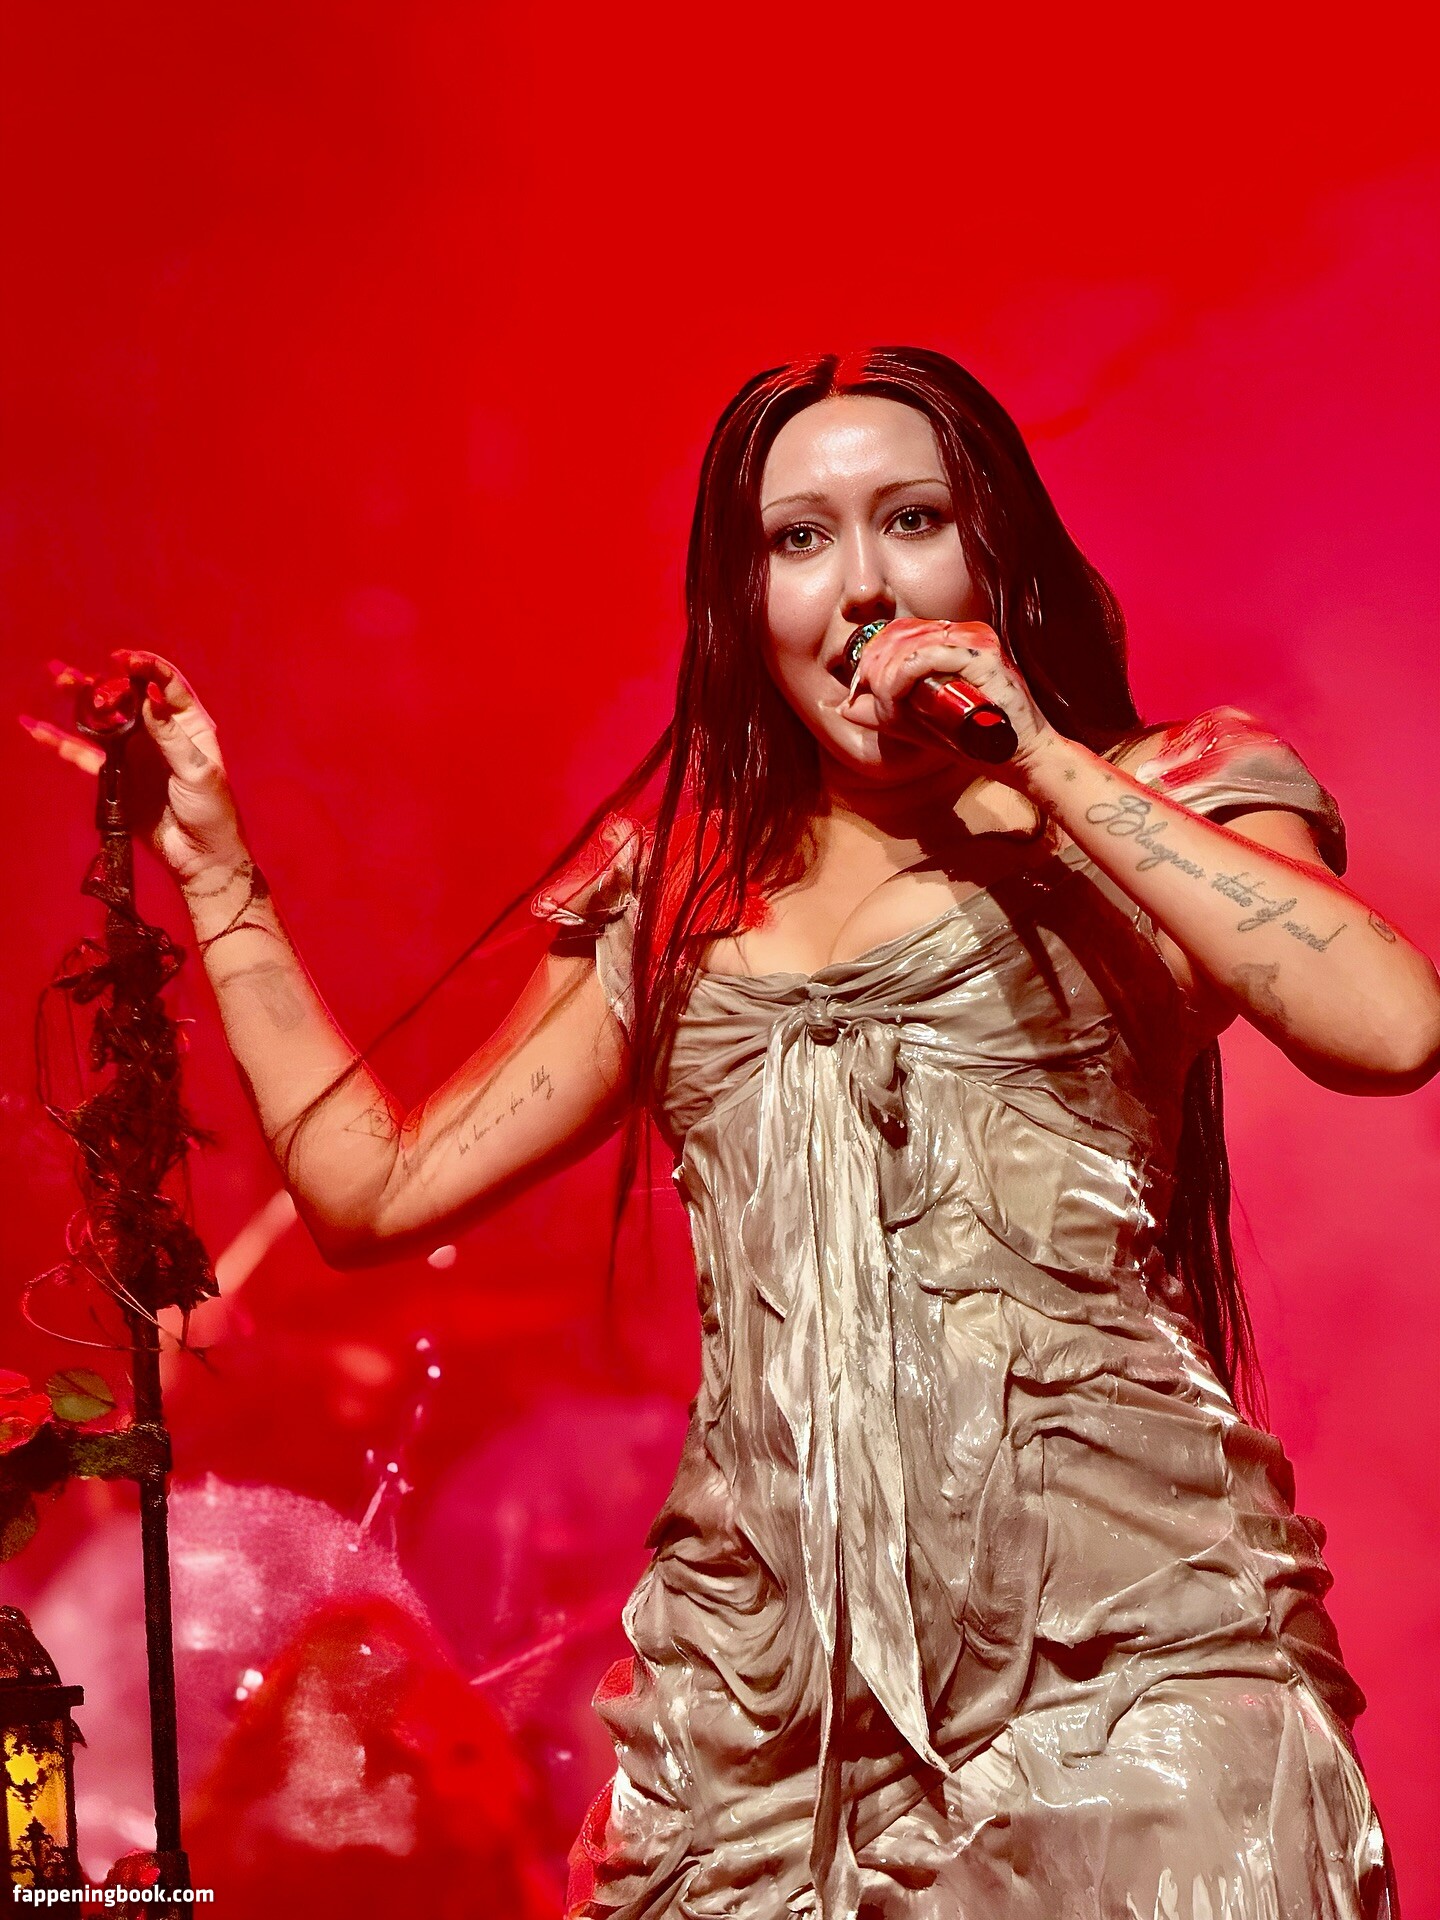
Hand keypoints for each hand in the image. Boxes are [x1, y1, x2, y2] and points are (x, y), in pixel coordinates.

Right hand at [21, 651, 247, 885]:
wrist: (200, 856)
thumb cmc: (212, 811)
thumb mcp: (199, 772)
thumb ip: (172, 738)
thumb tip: (148, 700)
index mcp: (188, 725)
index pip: (166, 685)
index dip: (146, 667)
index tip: (124, 660)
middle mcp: (158, 732)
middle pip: (127, 696)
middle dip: (104, 681)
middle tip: (81, 678)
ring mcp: (134, 752)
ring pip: (102, 719)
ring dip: (80, 700)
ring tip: (59, 680)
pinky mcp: (115, 775)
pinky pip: (84, 754)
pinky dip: (61, 742)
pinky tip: (37, 728)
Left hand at [840, 618, 1055, 783]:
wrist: (1019, 759)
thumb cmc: (976, 741)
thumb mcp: (917, 727)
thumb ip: (884, 713)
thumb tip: (844, 707)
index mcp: (954, 641)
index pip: (900, 630)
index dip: (873, 654)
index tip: (863, 686)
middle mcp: (966, 634)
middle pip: (901, 632)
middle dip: (875, 664)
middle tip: (868, 693)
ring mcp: (976, 643)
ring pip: (911, 642)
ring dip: (887, 673)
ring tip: (884, 698)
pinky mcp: (983, 658)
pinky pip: (929, 655)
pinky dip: (903, 675)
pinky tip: (895, 694)